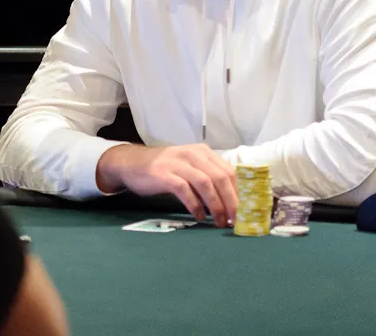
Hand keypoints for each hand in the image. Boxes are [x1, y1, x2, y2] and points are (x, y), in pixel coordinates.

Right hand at [96, 143, 236, 227]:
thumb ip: (207, 178)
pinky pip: (184, 189)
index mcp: (202, 152)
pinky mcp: (163, 173)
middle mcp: (192, 154)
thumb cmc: (164, 169)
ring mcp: (176, 162)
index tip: (244, 212)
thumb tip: (232, 203)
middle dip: (231, 201)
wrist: (131, 163)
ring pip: (205, 183)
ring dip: (216, 205)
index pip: (229, 171)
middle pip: (220, 177)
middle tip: (235, 220)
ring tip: (219, 221)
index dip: (239, 193)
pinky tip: (198, 215)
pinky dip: (194, 204)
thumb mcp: (189, 168)